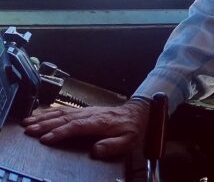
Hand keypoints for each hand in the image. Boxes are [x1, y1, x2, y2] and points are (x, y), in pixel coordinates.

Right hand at [22, 99, 149, 158]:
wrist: (136, 113)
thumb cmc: (131, 128)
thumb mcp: (128, 140)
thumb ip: (112, 146)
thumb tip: (96, 151)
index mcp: (98, 122)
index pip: (76, 126)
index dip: (60, 132)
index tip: (46, 139)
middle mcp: (89, 115)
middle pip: (64, 118)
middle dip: (45, 125)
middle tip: (29, 131)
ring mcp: (85, 112)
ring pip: (61, 113)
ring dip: (43, 118)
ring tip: (28, 123)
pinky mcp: (82, 111)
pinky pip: (63, 110)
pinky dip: (48, 113)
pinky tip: (38, 115)